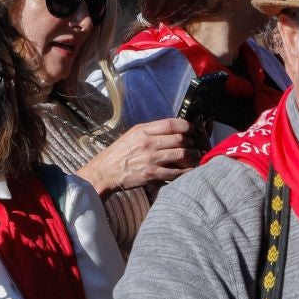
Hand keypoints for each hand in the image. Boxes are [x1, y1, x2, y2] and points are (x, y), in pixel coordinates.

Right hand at [79, 118, 195, 194]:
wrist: (103, 173)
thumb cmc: (117, 155)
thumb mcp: (131, 136)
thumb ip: (150, 132)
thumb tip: (172, 130)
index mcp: (142, 131)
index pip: (171, 124)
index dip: (186, 126)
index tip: (193, 128)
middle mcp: (147, 143)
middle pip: (179, 139)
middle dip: (191, 142)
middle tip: (195, 144)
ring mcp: (150, 159)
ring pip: (181, 154)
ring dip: (192, 155)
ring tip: (195, 156)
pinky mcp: (152, 174)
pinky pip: (176, 172)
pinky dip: (186, 171)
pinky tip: (190, 170)